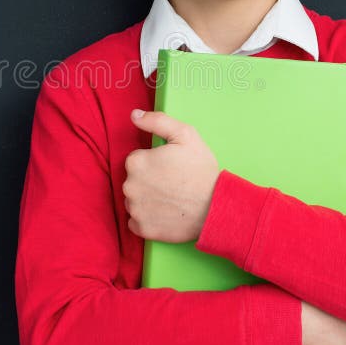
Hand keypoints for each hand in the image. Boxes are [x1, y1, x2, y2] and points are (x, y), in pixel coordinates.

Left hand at [123, 109, 219, 242]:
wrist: (216, 207)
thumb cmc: (201, 170)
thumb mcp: (185, 135)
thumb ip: (157, 121)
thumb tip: (134, 115)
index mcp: (136, 162)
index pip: (137, 159)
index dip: (155, 162)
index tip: (170, 167)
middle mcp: (129, 186)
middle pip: (134, 180)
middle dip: (149, 180)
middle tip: (172, 183)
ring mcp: (135, 209)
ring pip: (134, 200)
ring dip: (147, 199)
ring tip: (170, 198)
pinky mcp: (142, 229)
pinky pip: (136, 222)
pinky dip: (147, 218)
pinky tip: (164, 213)